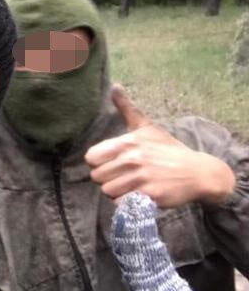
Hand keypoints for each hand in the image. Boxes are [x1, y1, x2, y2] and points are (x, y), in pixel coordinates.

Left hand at [84, 84, 234, 207]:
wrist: (199, 172)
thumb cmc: (168, 150)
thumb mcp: (147, 127)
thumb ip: (127, 109)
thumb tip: (114, 86)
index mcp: (128, 142)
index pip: (92, 157)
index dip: (99, 163)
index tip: (112, 163)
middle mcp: (133, 159)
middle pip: (97, 177)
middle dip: (108, 179)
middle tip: (124, 177)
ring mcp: (142, 178)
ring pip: (108, 191)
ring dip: (117, 192)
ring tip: (131, 186)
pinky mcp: (150, 196)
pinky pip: (122, 204)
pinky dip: (127, 203)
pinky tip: (138, 196)